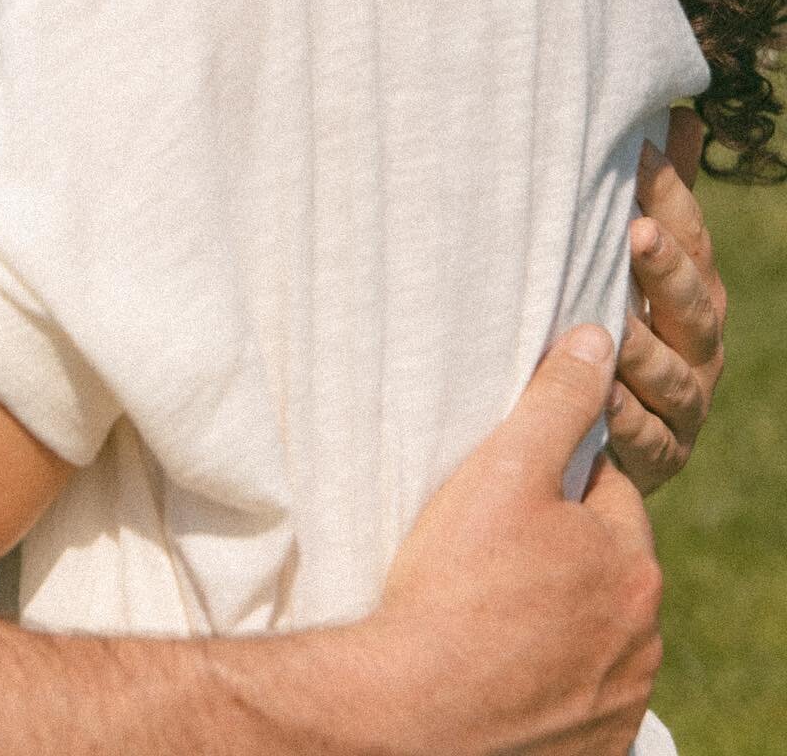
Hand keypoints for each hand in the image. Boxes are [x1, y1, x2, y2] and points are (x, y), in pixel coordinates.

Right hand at [373, 326, 661, 755]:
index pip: (603, 492)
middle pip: (599, 565)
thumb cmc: (456, 583)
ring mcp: (616, 701)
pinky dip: (543, 678)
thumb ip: (555, 401)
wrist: (412, 714)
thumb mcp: (502, 470)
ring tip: (482, 605)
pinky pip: (573, 696)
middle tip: (484, 547)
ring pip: (589, 632)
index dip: (549, 482)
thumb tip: (597, 339)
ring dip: (552, 616)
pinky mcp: (589, 749)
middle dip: (556, 551)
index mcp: (632, 563)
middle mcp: (642, 638)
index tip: (501, 492)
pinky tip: (491, 662)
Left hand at [607, 110, 725, 492]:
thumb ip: (658, 200)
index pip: (690, 238)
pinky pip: (646, 442)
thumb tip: (677, 115)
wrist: (604, 434)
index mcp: (696, 292)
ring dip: (642, 350)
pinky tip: (600, 403)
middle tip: (635, 234)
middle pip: (692, 305)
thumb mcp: (634, 260)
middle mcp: (700, 347)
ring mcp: (684, 405)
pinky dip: (625, 423)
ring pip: (672, 377)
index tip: (637, 157)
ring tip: (612, 327)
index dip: (668, 197)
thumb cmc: (614, 321)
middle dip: (666, 270)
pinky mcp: (660, 457)